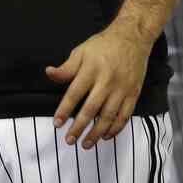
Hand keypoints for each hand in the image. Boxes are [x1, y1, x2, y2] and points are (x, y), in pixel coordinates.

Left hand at [46, 21, 154, 148]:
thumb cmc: (103, 45)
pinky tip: (106, 136)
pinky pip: (124, 115)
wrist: (132, 38)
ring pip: (108, 116)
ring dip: (96, 132)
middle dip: (79, 127)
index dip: (65, 110)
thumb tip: (49, 73)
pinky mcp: (133, 93)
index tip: (57, 123)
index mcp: (91, 70)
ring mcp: (121, 89)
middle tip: (69, 140)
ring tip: (86, 144)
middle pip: (91, 109)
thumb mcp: (81, 51)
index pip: (74, 93)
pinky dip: (116, 128)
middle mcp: (107, 81)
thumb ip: (66, 68)